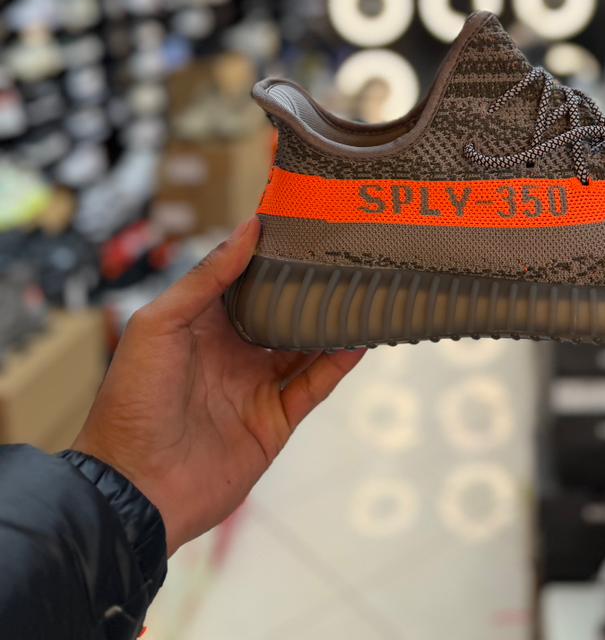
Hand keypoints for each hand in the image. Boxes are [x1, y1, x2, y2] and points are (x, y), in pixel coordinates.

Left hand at [72, 217, 363, 554]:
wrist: (134, 490)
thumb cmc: (132, 401)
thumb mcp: (159, 324)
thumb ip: (207, 277)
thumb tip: (250, 228)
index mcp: (202, 324)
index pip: (246, 279)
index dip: (273, 254)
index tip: (306, 222)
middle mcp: (233, 352)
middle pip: (282, 311)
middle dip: (311, 285)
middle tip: (348, 252)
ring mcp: (256, 387)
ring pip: (305, 346)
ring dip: (332, 322)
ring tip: (365, 289)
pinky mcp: (275, 422)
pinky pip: (313, 386)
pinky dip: (338, 363)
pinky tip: (360, 339)